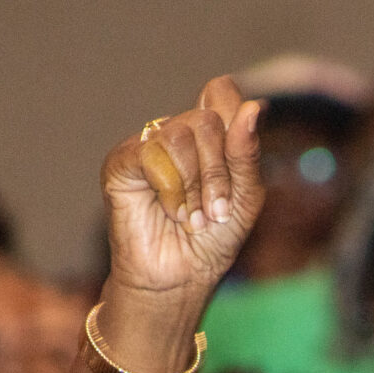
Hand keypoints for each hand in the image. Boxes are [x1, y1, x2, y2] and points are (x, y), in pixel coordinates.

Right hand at [99, 77, 264, 324]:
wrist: (180, 278)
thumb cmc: (213, 240)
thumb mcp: (246, 198)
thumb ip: (248, 154)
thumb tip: (253, 107)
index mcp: (208, 133)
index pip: (222, 93)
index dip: (234, 129)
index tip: (236, 175)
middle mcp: (175, 131)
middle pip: (206, 119)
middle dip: (218, 172)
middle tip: (214, 211)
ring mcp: (147, 144)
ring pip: (180, 134)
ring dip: (194, 185)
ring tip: (192, 217)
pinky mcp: (121, 162)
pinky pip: (152, 152)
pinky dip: (170, 188)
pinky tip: (171, 212)